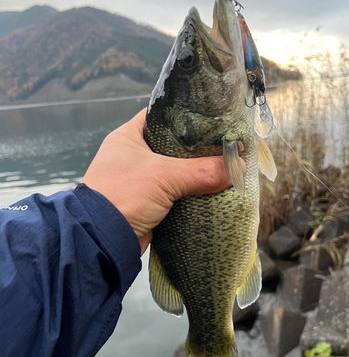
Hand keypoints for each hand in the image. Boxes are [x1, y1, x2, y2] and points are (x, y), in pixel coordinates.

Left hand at [81, 109, 244, 254]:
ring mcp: (140, 181)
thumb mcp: (164, 176)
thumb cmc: (123, 195)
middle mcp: (133, 156)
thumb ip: (202, 171)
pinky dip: (191, 194)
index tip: (212, 118)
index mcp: (128, 137)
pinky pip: (175, 193)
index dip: (186, 116)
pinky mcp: (148, 203)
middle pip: (172, 146)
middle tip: (224, 145)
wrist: (101, 241)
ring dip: (195, 174)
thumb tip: (239, 167)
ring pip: (175, 172)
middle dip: (197, 149)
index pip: (161, 116)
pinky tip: (212, 191)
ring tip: (224, 166)